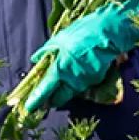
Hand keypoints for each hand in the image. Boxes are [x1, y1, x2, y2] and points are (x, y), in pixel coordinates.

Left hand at [22, 0, 138, 117]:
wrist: (109, 32)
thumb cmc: (83, 32)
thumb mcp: (60, 38)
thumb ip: (47, 52)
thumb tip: (36, 59)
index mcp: (59, 68)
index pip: (44, 90)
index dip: (35, 100)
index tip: (28, 108)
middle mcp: (72, 79)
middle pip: (59, 98)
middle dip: (52, 99)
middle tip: (47, 95)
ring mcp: (85, 81)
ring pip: (71, 91)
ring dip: (66, 88)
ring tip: (66, 75)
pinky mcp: (96, 79)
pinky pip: (83, 83)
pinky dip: (79, 80)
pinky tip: (80, 68)